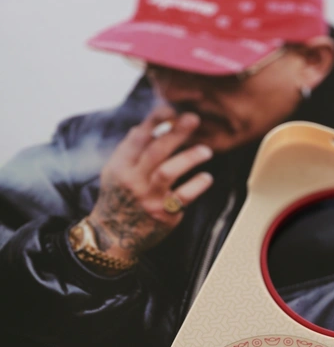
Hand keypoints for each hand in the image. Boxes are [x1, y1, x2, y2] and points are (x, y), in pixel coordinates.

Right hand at [88, 106, 213, 261]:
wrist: (114, 235)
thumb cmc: (118, 198)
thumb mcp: (114, 171)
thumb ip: (129, 149)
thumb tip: (148, 125)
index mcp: (120, 166)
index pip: (138, 137)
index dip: (155, 121)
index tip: (171, 111)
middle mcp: (133, 180)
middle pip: (155, 150)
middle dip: (175, 133)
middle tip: (193, 120)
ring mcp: (148, 198)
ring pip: (168, 172)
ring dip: (189, 158)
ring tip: (206, 151)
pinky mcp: (163, 214)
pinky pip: (183, 197)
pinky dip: (197, 185)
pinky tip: (207, 177)